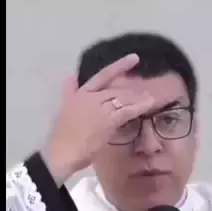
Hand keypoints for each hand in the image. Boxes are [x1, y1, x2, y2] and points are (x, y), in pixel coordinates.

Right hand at [43, 53, 155, 185]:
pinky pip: (126, 111)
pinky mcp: (107, 121)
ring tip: (150, 99)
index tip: (134, 58)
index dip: (119, 66)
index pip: (102, 76)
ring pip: (123, 99)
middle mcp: (91, 97)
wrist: (61, 152)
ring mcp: (100, 108)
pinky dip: (138, 108)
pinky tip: (148, 106)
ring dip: (138, 99)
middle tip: (145, 93)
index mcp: (80, 94)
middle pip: (116, 90)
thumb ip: (69, 92)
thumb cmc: (60, 136)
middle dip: (132, 91)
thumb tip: (69, 76)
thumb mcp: (63, 109)